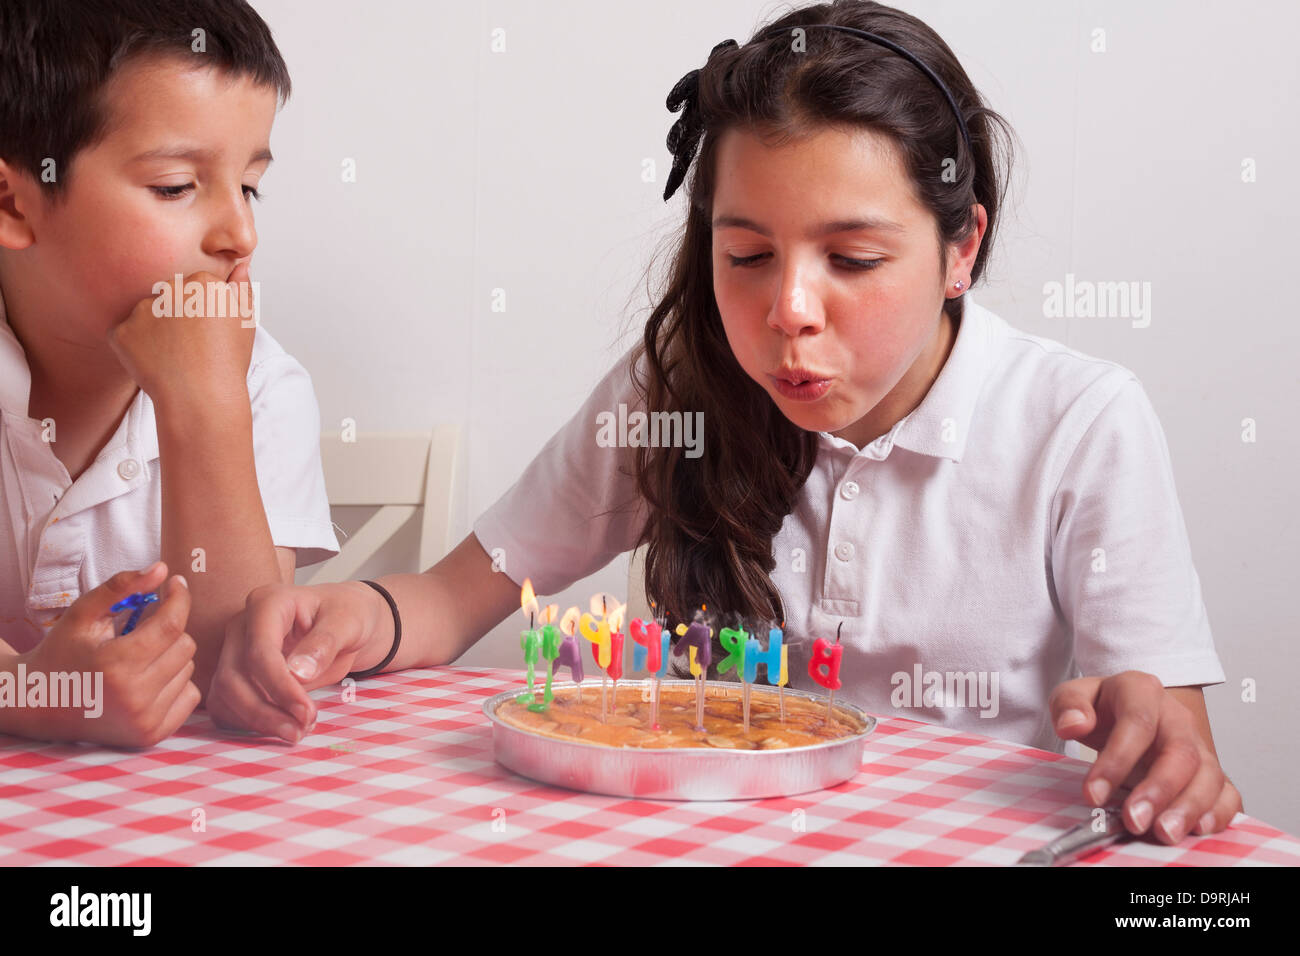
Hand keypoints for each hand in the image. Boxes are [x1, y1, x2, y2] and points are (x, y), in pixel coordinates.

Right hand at [20, 563, 198, 747]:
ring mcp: (145, 720)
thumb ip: (121, 587)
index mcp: (116, 665)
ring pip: (189, 669)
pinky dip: (175, 683)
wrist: (40, 703)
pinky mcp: (152, 735)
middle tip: (141, 630)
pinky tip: (147, 680)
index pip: (171, 624)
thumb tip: (161, 569)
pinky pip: (190, 695)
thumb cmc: (62, 652)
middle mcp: (134, 698)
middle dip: (168, 629)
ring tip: (137, 658)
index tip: (176, 583)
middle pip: (185, 645)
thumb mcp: (83, 613)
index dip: (179, 597)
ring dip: (170, 656)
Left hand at [109, 262, 255, 410]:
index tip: (208, 332)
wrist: (202, 400)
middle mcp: (169, 289)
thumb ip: (241, 289)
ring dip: (154, 331)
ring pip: (145, 315)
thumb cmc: (227, 363)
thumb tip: (240, 265)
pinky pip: (125, 335)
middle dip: (175, 316)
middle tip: (189, 346)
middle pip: (168, 297)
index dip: (201, 312)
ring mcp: (142, 310)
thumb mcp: (244, 322)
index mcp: (202, 282)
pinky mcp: (121, 331)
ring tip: (173, 357)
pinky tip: (156, 364)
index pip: (195, 287)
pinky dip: (135, 349)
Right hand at [207, 581, 387, 742]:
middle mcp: (243, 625)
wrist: (345, 622)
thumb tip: (298, 673)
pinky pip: (226, 705)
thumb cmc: (348, 614)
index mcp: (268, 602)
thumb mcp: (348, 622)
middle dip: (264, 712)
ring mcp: (234, 649)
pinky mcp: (236, 672)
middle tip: (301, 730)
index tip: (306, 713)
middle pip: (233, 677)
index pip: (259, 651)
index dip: (280, 687)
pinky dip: (248, 723)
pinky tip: (280, 727)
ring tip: (296, 732)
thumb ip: (325, 642)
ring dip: (255, 721)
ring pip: (224, 695)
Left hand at [1051, 671, 1241, 843]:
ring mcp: (1199, 745)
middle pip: (1180, 752)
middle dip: (1159, 790)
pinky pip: (1226, 794)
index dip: (1117, 760)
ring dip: (1189, 808)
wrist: (1130, 709)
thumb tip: (1073, 724)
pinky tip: (1198, 830)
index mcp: (1142, 691)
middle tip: (1135, 820)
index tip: (1093, 794)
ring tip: (1164, 833)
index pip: (1137, 722)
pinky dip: (1218, 813)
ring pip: (1208, 775)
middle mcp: (1177, 718)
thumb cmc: (1103, 707)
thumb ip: (1068, 705)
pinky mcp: (1211, 773)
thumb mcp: (1074, 695)